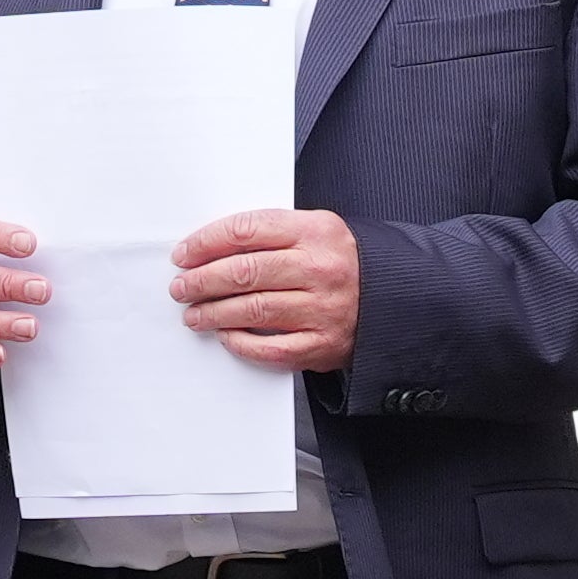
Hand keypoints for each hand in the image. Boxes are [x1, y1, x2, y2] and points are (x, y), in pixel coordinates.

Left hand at [171, 208, 359, 374]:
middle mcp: (319, 269)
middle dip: (202, 280)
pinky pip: (271, 348)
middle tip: (181, 287)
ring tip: (194, 313)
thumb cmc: (344, 262)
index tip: (184, 254)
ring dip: (213, 313)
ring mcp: (322, 309)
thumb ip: (272, 233)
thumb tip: (210, 248)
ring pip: (252, 310)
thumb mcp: (317, 230)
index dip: (206, 242)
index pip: (246, 231)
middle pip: (244, 272)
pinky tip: (225, 335)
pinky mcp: (323, 345)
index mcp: (315, 232)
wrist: (396, 297)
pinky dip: (241, 343)